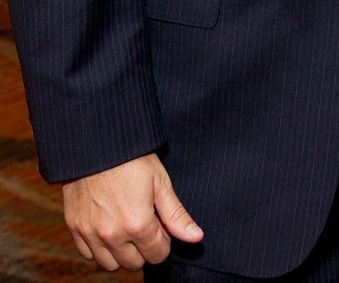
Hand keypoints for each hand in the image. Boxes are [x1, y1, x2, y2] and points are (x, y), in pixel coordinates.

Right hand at [62, 153, 202, 270]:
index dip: (163, 241)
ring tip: (125, 225)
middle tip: (144, 222)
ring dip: (121, 251)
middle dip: (143, 248)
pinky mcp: (75, 227)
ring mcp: (90, 233)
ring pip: (110, 263)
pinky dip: (99, 246)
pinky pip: (88, 254)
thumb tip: (196, 237)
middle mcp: (112, 234)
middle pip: (134, 263)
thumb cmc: (132, 158)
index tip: (160, 224)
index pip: (157, 255)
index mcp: (138, 224)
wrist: (97, 143)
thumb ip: (176, 215)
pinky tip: (107, 225)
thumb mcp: (160, 182)